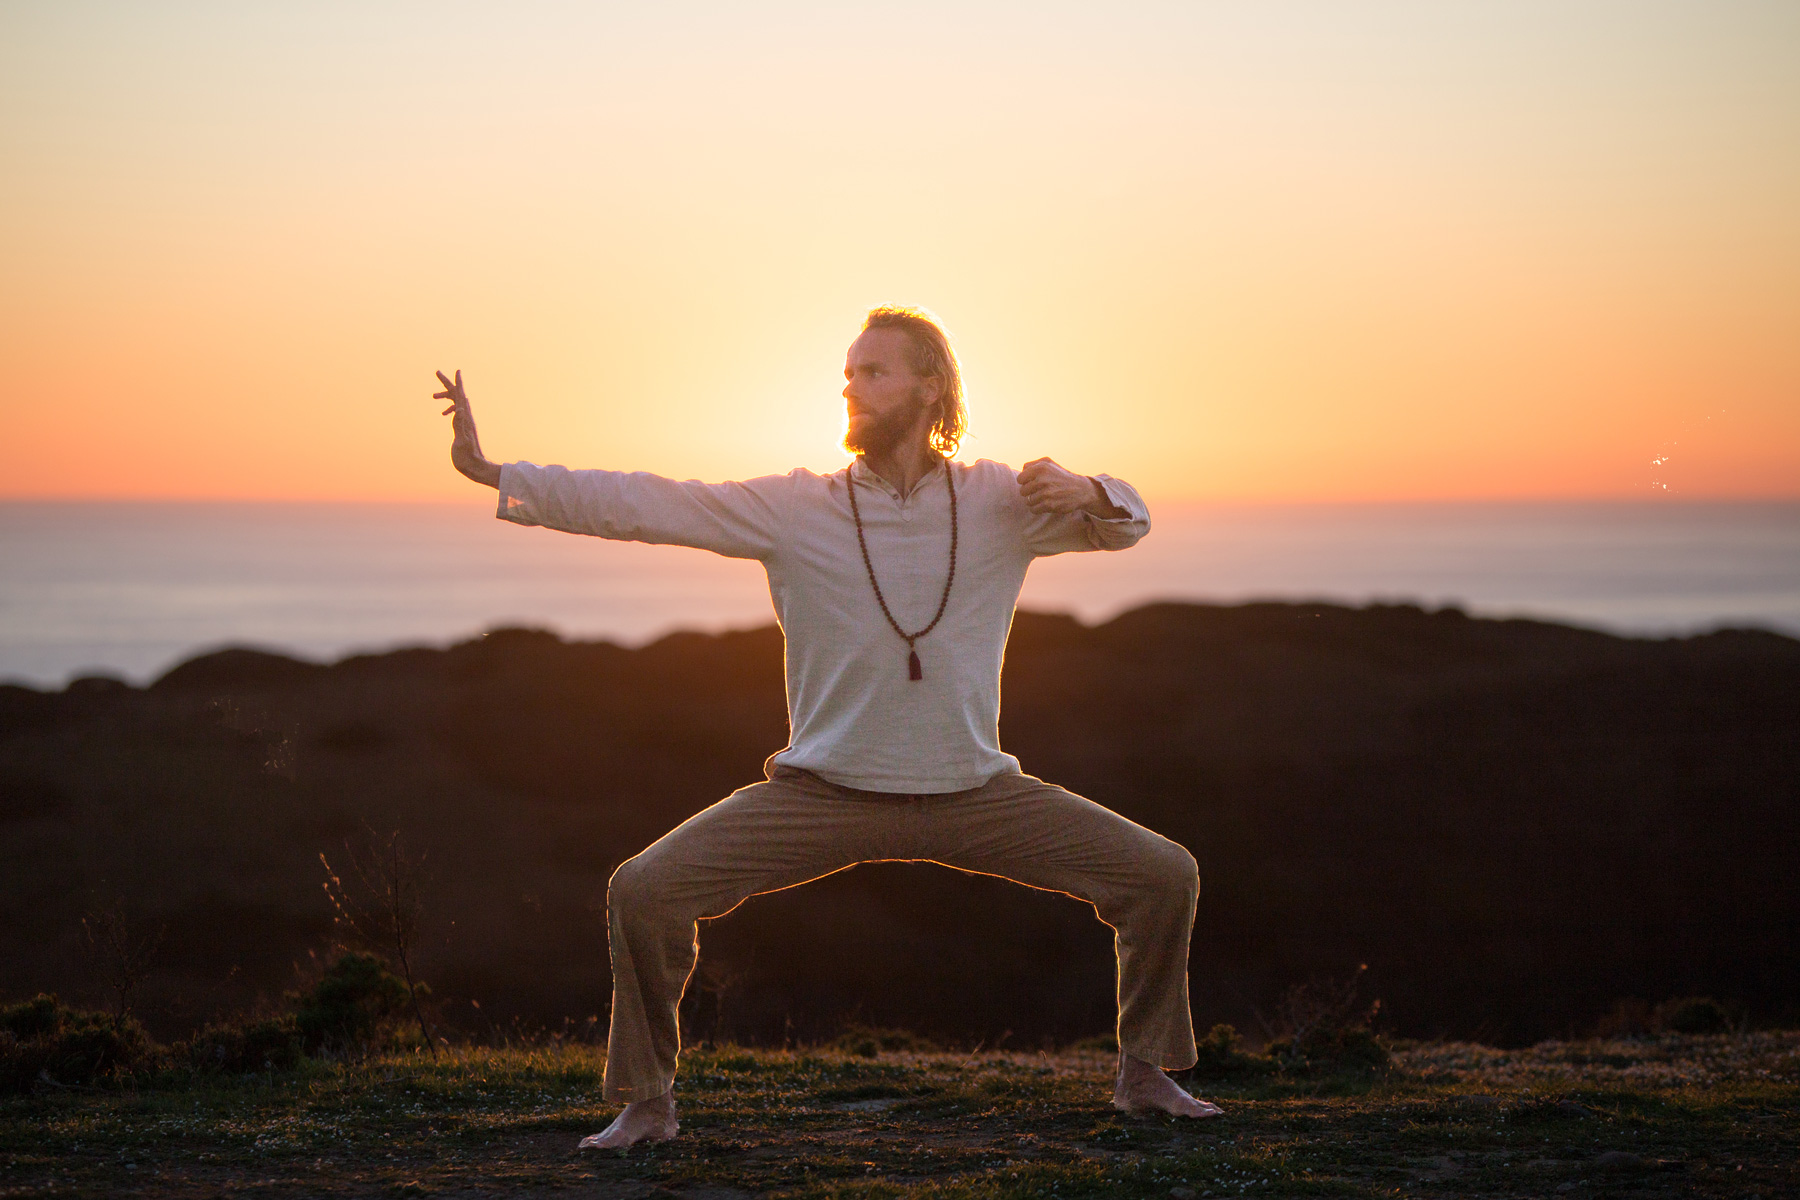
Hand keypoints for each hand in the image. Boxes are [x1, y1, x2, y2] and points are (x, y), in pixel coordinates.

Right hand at [435, 369, 500, 487]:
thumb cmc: (467, 457)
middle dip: (447, 384)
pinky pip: (456, 413)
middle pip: (458, 396)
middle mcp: (467, 418)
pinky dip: (449, 408)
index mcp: (465, 419)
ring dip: (445, 397)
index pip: (461, 397)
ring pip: (456, 403)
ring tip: (432, 396)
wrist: (474, 467)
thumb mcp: (461, 440)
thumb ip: (459, 424)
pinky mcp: (463, 429)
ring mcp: (466, 423)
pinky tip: (443, 413)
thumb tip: (460, 407)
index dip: (458, 383)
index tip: (457, 371)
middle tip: (437, 372)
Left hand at [1017, 457, 1125, 516]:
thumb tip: (1022, 471)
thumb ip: (1033, 464)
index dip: (1026, 482)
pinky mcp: (1050, 505)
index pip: (1020, 479)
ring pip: (1028, 501)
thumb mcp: (1049, 463)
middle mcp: (1043, 479)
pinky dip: (1037, 509)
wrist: (1081, 490)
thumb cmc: (1061, 475)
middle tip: (1041, 491)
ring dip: (1035, 501)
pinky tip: (1046, 504)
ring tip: (1045, 497)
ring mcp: (1046, 493)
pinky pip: (1033, 509)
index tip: (1034, 483)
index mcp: (1041, 467)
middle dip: (1030, 492)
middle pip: (1023, 491)